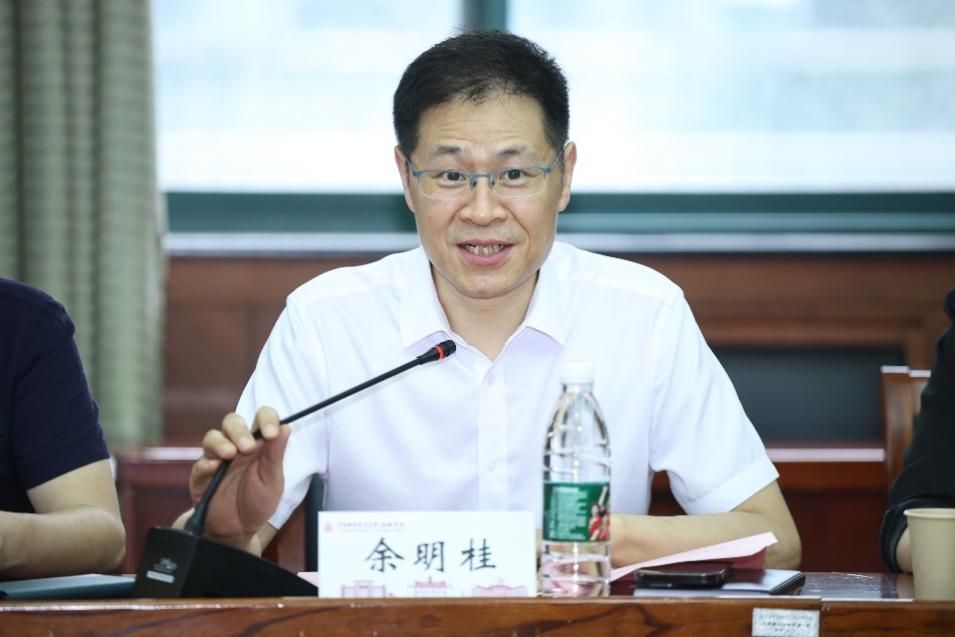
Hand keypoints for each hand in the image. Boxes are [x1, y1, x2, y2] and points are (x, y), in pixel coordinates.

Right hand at [189, 407, 289, 548]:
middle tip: (247, 447)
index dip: (266, 419)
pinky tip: (214, 467)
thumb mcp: (272, 481)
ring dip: (221, 442)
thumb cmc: (257, 503)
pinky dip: (206, 462)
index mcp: (259, 444)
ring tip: (230, 454)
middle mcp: (237, 446)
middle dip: (239, 430)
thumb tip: (286, 427)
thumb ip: (275, 455)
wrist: (236, 530)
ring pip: (213, 436)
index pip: (261, 418)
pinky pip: (200, 462)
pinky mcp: (201, 475)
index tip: (270, 432)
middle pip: (233, 421)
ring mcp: (217, 458)